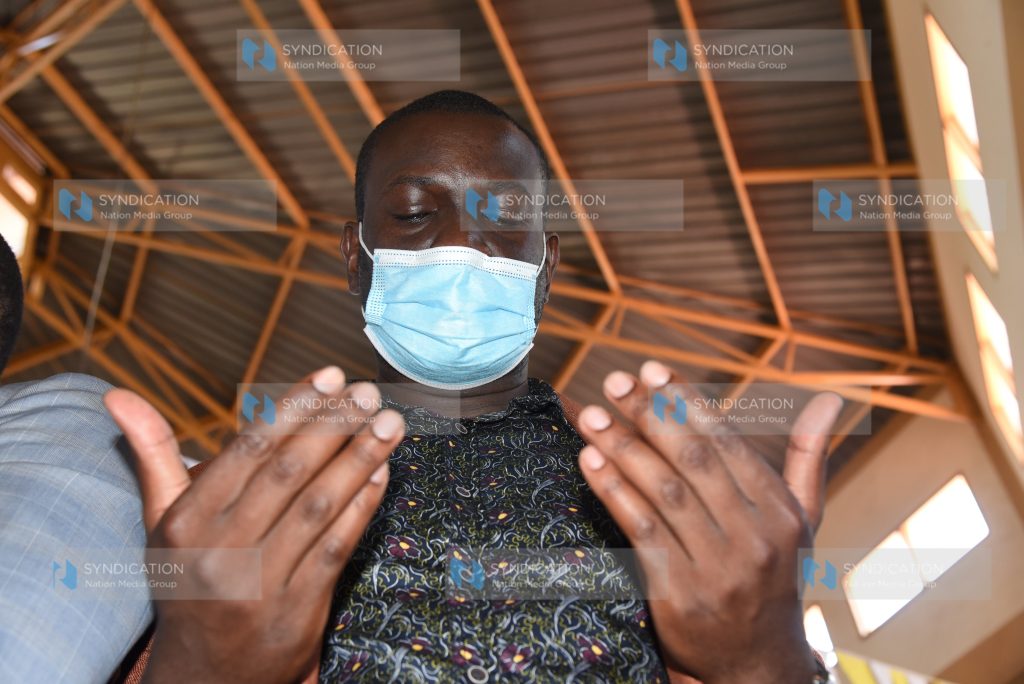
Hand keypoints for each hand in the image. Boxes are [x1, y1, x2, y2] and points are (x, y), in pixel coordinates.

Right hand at [105, 367, 405, 683]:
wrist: (203, 675)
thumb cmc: (189, 580)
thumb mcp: (162, 524)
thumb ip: (153, 456)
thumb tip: (118, 396)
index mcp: (187, 522)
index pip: (248, 449)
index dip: (293, 408)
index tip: (329, 375)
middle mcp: (221, 551)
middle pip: (289, 471)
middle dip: (335, 425)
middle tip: (368, 391)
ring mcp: (260, 583)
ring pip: (319, 505)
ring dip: (360, 458)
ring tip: (390, 422)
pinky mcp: (297, 610)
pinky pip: (337, 546)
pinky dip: (363, 506)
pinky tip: (382, 473)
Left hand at [574, 360, 841, 683]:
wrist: (756, 663)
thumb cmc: (774, 575)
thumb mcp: (800, 521)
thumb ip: (807, 457)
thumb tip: (832, 399)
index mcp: (780, 511)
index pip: (727, 443)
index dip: (686, 403)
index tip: (651, 370)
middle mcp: (753, 536)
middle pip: (693, 461)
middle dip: (651, 415)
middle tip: (615, 382)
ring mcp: (716, 567)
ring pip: (664, 492)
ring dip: (624, 448)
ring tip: (592, 415)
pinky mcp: (678, 593)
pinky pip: (640, 531)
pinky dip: (613, 492)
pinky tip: (590, 462)